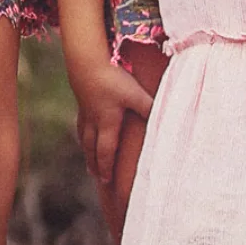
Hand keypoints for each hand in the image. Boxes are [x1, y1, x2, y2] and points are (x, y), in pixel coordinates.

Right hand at [67, 51, 153, 185]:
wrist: (85, 63)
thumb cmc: (112, 79)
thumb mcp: (135, 94)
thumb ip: (149, 107)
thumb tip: (164, 119)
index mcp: (107, 123)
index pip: (106, 151)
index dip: (107, 167)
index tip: (107, 182)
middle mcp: (94, 121)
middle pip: (92, 148)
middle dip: (95, 164)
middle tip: (97, 178)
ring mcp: (85, 111)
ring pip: (84, 137)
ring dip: (87, 152)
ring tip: (89, 162)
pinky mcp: (81, 100)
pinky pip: (80, 124)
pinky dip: (82, 134)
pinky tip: (84, 133)